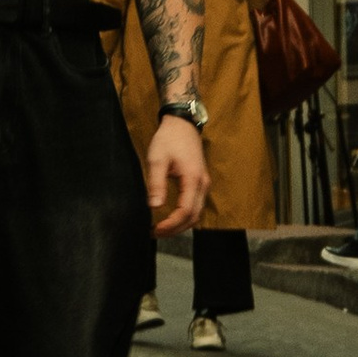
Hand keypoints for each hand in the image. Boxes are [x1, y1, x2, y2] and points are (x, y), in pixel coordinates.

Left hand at [144, 114, 207, 230]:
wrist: (182, 123)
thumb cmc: (169, 139)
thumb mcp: (157, 160)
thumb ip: (156, 184)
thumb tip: (154, 207)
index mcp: (193, 179)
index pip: (185, 212)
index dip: (171, 225)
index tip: (155, 229)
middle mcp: (202, 184)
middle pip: (193, 217)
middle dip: (175, 229)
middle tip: (156, 233)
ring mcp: (203, 183)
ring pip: (197, 213)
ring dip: (181, 224)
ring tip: (162, 228)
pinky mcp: (200, 182)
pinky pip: (196, 205)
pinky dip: (185, 216)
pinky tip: (171, 217)